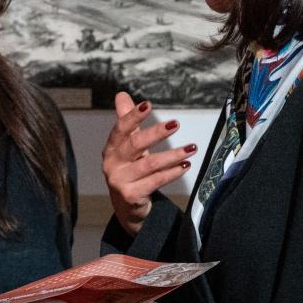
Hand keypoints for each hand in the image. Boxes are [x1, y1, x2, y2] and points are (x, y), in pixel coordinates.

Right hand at [103, 91, 194, 235]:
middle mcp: (112, 164)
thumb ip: (126, 121)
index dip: (133, 116)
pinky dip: (172, 172)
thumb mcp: (126, 146)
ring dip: (173, 155)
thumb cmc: (129, 170)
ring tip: (191, 148)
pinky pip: (156, 181)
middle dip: (156, 133)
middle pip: (135, 145)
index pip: (121, 129)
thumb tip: (121, 95)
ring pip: (150, 164)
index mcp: (111, 148)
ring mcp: (120, 181)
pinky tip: (185, 165)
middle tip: (176, 123)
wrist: (126, 206)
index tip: (148, 104)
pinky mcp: (131, 196)